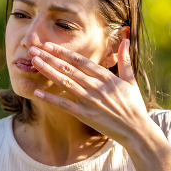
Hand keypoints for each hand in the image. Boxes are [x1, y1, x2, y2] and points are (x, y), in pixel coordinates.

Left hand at [28, 39, 155, 146]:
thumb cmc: (134, 106)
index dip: (64, 52)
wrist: (136, 130)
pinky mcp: (85, 115)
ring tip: (34, 62)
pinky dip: (50, 98)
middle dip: (50, 58)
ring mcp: (90, 101)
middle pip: (69, 69)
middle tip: (34, 49)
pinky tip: (37, 92)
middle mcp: (96, 87)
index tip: (50, 45)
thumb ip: (125, 60)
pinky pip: (64, 105)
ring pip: (65, 83)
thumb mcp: (131, 81)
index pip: (81, 61)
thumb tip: (126, 40)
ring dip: (48, 71)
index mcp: (106, 77)